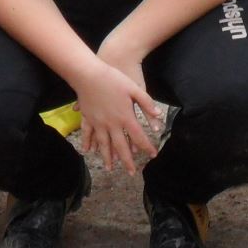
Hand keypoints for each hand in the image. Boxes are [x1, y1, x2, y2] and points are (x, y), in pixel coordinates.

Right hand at [72, 53, 161, 173]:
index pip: (138, 136)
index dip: (147, 146)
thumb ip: (146, 102)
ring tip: (110, 169)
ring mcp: (98, 122)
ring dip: (107, 158)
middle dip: (127, 161)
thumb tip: (159, 115)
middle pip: (120, 147)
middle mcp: (112, 124)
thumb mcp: (134, 87)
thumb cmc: (113, 79)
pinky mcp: (88, 118)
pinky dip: (88, 143)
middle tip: (131, 173)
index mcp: (125, 117)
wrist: (88, 74)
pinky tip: (88, 151)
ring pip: (104, 145)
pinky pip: (88, 134)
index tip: (153, 155)